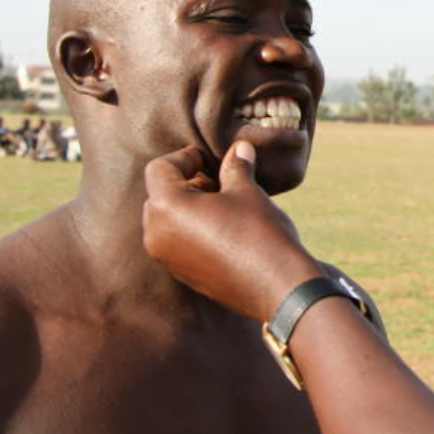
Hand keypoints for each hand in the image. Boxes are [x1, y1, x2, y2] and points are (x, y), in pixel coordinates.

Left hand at [142, 141, 322, 321]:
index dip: (185, 157)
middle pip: (159, 194)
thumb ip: (235, 167)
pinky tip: (224, 228)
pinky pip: (176, 243)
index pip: (159, 168)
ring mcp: (167, 258)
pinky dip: (192, 230)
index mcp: (166, 206)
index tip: (211, 159)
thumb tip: (239, 148)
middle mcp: (156, 234)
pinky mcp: (182, 275)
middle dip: (186, 182)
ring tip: (223, 204)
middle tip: (218, 180)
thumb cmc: (260, 233)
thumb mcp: (247, 191)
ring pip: (166, 220)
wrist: (277, 286)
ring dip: (189, 207)